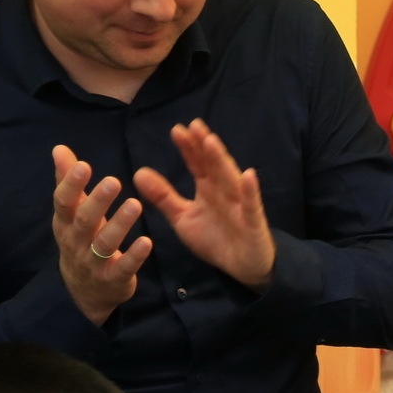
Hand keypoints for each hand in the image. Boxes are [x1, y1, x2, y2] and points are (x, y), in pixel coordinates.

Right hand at [52, 145, 153, 325]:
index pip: (64, 202)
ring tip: (135, 204)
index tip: (84, 165)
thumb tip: (59, 149)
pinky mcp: (113, 279)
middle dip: (98, 201)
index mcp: (65, 224)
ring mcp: (93, 263)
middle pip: (85, 221)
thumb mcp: (72, 214)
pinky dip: (135, 255)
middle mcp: (76, 243)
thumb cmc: (80, 240)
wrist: (85, 291)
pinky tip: (148, 241)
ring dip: (120, 224)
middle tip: (115, 180)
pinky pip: (124, 267)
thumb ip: (68, 181)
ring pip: (105, 243)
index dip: (71, 185)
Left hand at [132, 119, 276, 290]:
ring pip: (230, 180)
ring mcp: (240, 205)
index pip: (198, 164)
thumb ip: (163, 197)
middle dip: (204, 147)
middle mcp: (224, 192)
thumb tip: (139, 172)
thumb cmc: (215, 239)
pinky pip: (252, 206)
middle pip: (214, 166)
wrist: (242, 267)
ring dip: (222, 161)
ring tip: (212, 142)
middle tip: (194, 126)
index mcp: (208, 189)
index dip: (188, 148)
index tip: (177, 130)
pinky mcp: (253, 223)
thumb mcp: (183, 218)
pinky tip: (249, 176)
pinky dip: (250, 191)